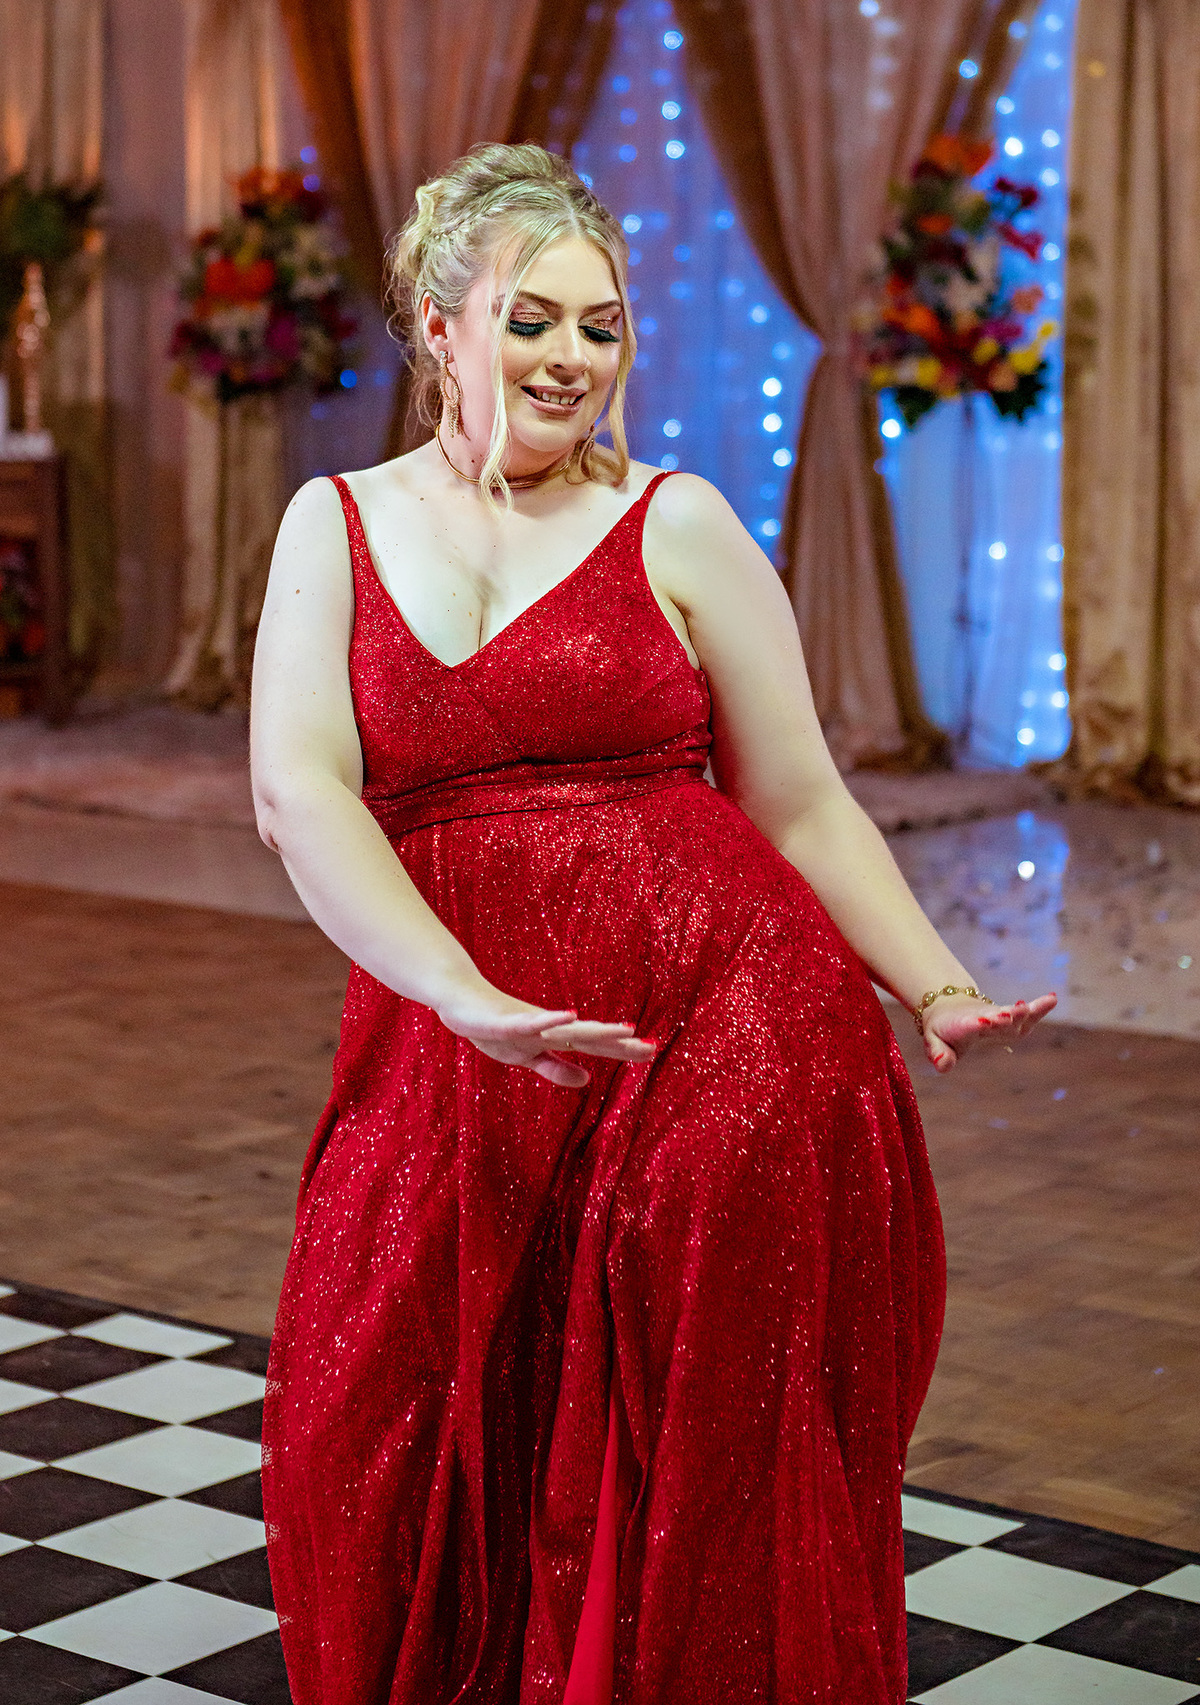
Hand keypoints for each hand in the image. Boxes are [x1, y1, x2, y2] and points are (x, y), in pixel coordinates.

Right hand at [434, 982, 656, 1088]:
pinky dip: (551, 1020)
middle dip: (619, 1043)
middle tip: (651, 1048)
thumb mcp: (527, 1057)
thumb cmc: (493, 1026)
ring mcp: (529, 1022)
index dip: (621, 1050)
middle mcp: (549, 1027)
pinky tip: (570, 1015)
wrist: (458, 1001)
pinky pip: (531, 1023)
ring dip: (596, 1030)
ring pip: (568, 1029)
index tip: (651, 1051)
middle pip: (590, 1037)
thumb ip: (555, 1068)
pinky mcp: (507, 1021)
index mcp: (554, 1037)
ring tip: (624, 1030)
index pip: (594, 1046)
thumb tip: (587, 1081)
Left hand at [921, 991, 1056, 1073]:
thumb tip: (943, 1066)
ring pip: (1012, 1015)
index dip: (977, 1024)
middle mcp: (983, 1018)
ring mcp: (997, 1016)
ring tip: (1037, 1005)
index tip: (983, 1021)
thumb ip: (938, 1054)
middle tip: (1009, 1014)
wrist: (947, 1007)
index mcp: (963, 1025)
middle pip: (996, 1018)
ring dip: (1023, 1012)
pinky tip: (1053, 998)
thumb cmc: (942, 1030)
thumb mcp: (933, 1042)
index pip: (970, 1025)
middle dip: (1003, 1017)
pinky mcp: (1009, 1016)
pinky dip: (1039, 1008)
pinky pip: (1025, 1014)